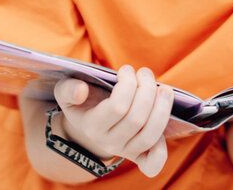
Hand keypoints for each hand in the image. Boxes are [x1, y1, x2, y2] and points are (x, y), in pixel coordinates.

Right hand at [53, 64, 173, 177]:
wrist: (87, 126)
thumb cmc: (82, 102)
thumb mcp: (66, 92)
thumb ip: (68, 89)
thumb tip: (81, 90)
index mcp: (91, 126)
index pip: (117, 107)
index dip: (127, 85)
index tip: (126, 70)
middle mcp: (109, 143)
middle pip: (137, 119)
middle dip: (146, 90)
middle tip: (145, 73)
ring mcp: (125, 151)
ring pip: (150, 135)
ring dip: (162, 109)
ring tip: (164, 89)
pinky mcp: (139, 157)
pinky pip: (153, 163)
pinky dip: (162, 149)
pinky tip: (165, 123)